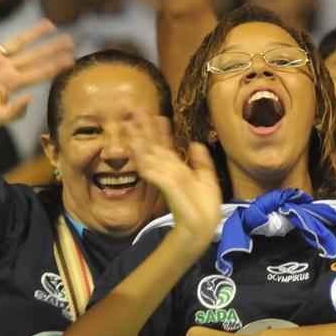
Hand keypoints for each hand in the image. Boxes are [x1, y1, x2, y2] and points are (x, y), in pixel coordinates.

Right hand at [0, 0, 74, 128]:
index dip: (55, 65)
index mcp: (12, 84)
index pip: (40, 73)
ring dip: (32, 33)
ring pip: (15, 42)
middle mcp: (5, 69)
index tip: (72, 59)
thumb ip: (14, 112)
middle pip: (34, 56)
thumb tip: (31, 99)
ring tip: (49, 24)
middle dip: (51, 48)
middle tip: (70, 39)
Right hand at [121, 111, 221, 250]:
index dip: (161, 131)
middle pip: (152, 145)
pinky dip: (141, 156)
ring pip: (147, 152)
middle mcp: (167, 169)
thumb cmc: (204, 206)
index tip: (158, 115)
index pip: (166, 145)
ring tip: (128, 123)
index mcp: (177, 168)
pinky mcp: (163, 183)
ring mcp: (163, 176)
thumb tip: (196, 143)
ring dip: (137, 138)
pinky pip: (149, 167)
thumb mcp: (206, 178)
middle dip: (143, 128)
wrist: (202, 225)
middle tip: (134, 111)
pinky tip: (133, 145)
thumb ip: (201, 161)